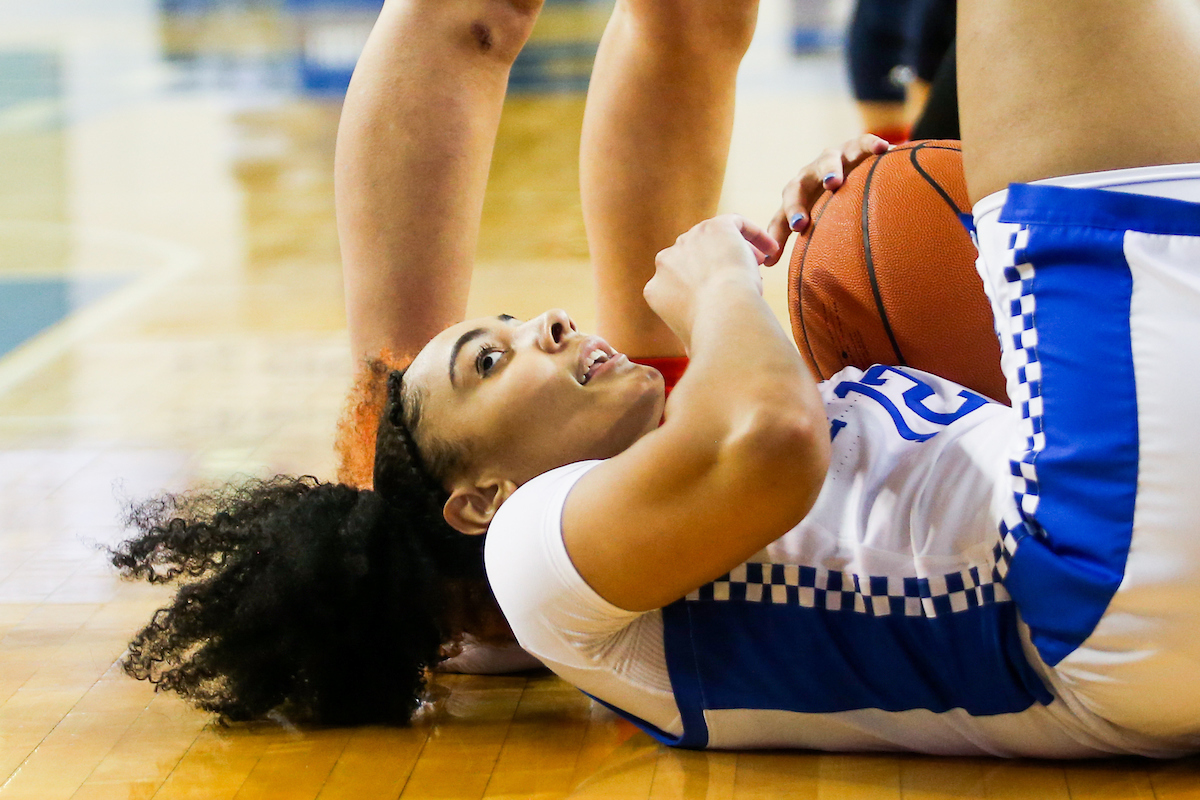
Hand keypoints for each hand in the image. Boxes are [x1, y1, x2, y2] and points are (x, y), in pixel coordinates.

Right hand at [644, 214, 777, 341]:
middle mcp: (666, 261)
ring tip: (759, 263)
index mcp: (655, 289)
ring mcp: (688, 240)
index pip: (677, 280)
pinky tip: (771, 249)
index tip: (722, 293)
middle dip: (715, 264)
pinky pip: (736, 223)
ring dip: (734, 249)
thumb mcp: (691, 342)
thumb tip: (695, 357)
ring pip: (713, 239)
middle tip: (741, 276)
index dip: (701, 284)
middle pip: (693, 256)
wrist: (724, 314)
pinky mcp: (714, 226)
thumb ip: (690, 337)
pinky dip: (754, 234)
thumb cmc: (711, 336)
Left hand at [763, 134, 890, 266]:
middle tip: (800, 223)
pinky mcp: (854, 147)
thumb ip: (783, 234)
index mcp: (796, 192)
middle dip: (797, 203)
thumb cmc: (818, 196)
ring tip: (835, 183)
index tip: (794, 232)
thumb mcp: (803, 213)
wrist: (844, 164)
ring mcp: (832, 158)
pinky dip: (870, 144)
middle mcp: (810, 174)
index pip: (784, 210)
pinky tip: (883, 149)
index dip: (783, 224)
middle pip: (798, 186)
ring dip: (829, 170)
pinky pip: (862, 143)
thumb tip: (765, 263)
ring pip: (827, 160)